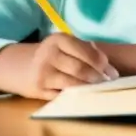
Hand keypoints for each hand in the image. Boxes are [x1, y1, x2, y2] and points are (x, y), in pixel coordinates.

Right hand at [0, 34, 118, 99]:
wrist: (23, 66)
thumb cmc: (54, 55)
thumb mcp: (65, 45)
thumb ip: (85, 50)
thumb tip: (108, 66)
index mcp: (59, 39)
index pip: (86, 52)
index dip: (101, 63)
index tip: (112, 72)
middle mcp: (49, 54)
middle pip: (80, 69)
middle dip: (98, 77)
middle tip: (109, 82)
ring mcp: (42, 73)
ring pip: (72, 84)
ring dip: (88, 88)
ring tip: (99, 89)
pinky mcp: (38, 90)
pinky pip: (62, 94)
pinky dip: (75, 96)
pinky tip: (84, 96)